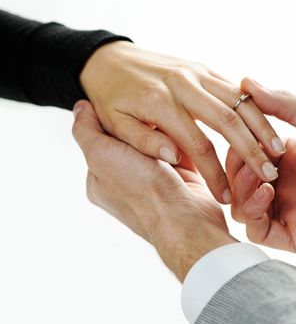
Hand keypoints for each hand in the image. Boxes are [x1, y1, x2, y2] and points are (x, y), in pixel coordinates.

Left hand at [72, 100, 235, 281]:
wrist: (187, 220)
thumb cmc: (143, 191)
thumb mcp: (102, 156)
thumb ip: (86, 132)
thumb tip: (80, 107)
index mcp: (101, 180)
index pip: (102, 138)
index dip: (112, 119)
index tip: (122, 102)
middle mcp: (127, 181)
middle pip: (132, 140)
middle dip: (142, 127)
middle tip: (151, 112)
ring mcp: (155, 181)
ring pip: (158, 144)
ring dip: (165, 134)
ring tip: (171, 120)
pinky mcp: (182, 179)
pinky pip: (181, 152)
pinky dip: (184, 142)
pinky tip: (187, 131)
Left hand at [80, 41, 283, 203]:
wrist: (109, 61)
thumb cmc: (111, 101)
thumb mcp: (114, 127)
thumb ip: (142, 142)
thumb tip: (175, 155)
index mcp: (159, 102)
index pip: (197, 144)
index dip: (214, 173)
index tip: (226, 197)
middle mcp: (182, 84)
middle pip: (227, 119)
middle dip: (251, 149)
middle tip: (270, 173)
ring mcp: (196, 73)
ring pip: (239, 101)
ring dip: (261, 127)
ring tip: (277, 152)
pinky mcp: (205, 69)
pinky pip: (236, 89)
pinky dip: (254, 108)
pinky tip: (265, 127)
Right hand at [227, 78, 295, 264]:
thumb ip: (284, 105)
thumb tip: (246, 83)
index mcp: (290, 155)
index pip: (246, 152)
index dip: (237, 145)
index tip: (239, 134)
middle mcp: (286, 182)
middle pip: (240, 181)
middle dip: (236, 169)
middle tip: (247, 160)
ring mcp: (289, 210)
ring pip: (243, 207)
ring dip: (241, 191)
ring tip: (258, 177)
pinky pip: (259, 231)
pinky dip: (252, 214)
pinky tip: (266, 193)